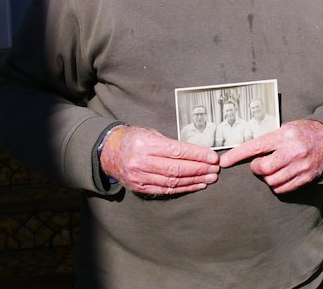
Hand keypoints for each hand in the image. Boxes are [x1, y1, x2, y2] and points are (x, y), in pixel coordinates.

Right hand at [99, 126, 219, 195]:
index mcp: (146, 144)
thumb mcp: (150, 133)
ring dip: (194, 180)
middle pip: (177, 168)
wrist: (107, 152)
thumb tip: (196, 151)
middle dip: (199, 169)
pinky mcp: (140, 187)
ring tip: (210, 178)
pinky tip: (196, 185)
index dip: (197, 155)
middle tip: (215, 169)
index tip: (213, 157)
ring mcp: (140, 177)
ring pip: (173, 181)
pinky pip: (166, 189)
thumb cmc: (133, 138)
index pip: (177, 151)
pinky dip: (183, 188)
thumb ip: (170, 143)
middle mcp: (141, 162)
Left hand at [218, 120, 322, 194]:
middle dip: (256, 168)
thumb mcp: (286, 128)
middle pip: (263, 169)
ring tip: (272, 169)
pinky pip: (283, 188)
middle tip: (259, 164)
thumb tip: (246, 152)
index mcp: (284, 135)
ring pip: (272, 181)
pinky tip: (281, 176)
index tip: (224, 162)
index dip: (237, 155)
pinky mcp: (306, 177)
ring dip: (267, 177)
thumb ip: (270, 140)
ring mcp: (300, 166)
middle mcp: (292, 151)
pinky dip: (277, 185)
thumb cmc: (302, 132)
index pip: (255, 146)